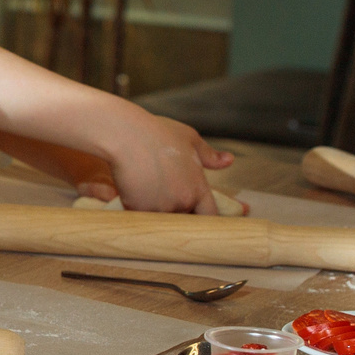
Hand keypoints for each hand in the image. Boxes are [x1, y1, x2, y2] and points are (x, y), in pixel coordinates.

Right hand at [103, 112, 232, 213]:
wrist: (126, 135)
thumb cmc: (158, 133)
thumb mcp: (190, 139)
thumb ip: (210, 155)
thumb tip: (229, 160)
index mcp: (198, 189)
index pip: (210, 216)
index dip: (204, 217)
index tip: (197, 214)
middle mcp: (182, 202)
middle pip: (186, 221)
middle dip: (180, 215)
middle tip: (168, 200)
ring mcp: (159, 208)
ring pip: (162, 221)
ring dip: (159, 214)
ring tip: (150, 196)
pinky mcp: (137, 209)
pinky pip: (141, 216)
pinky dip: (139, 210)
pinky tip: (134, 196)